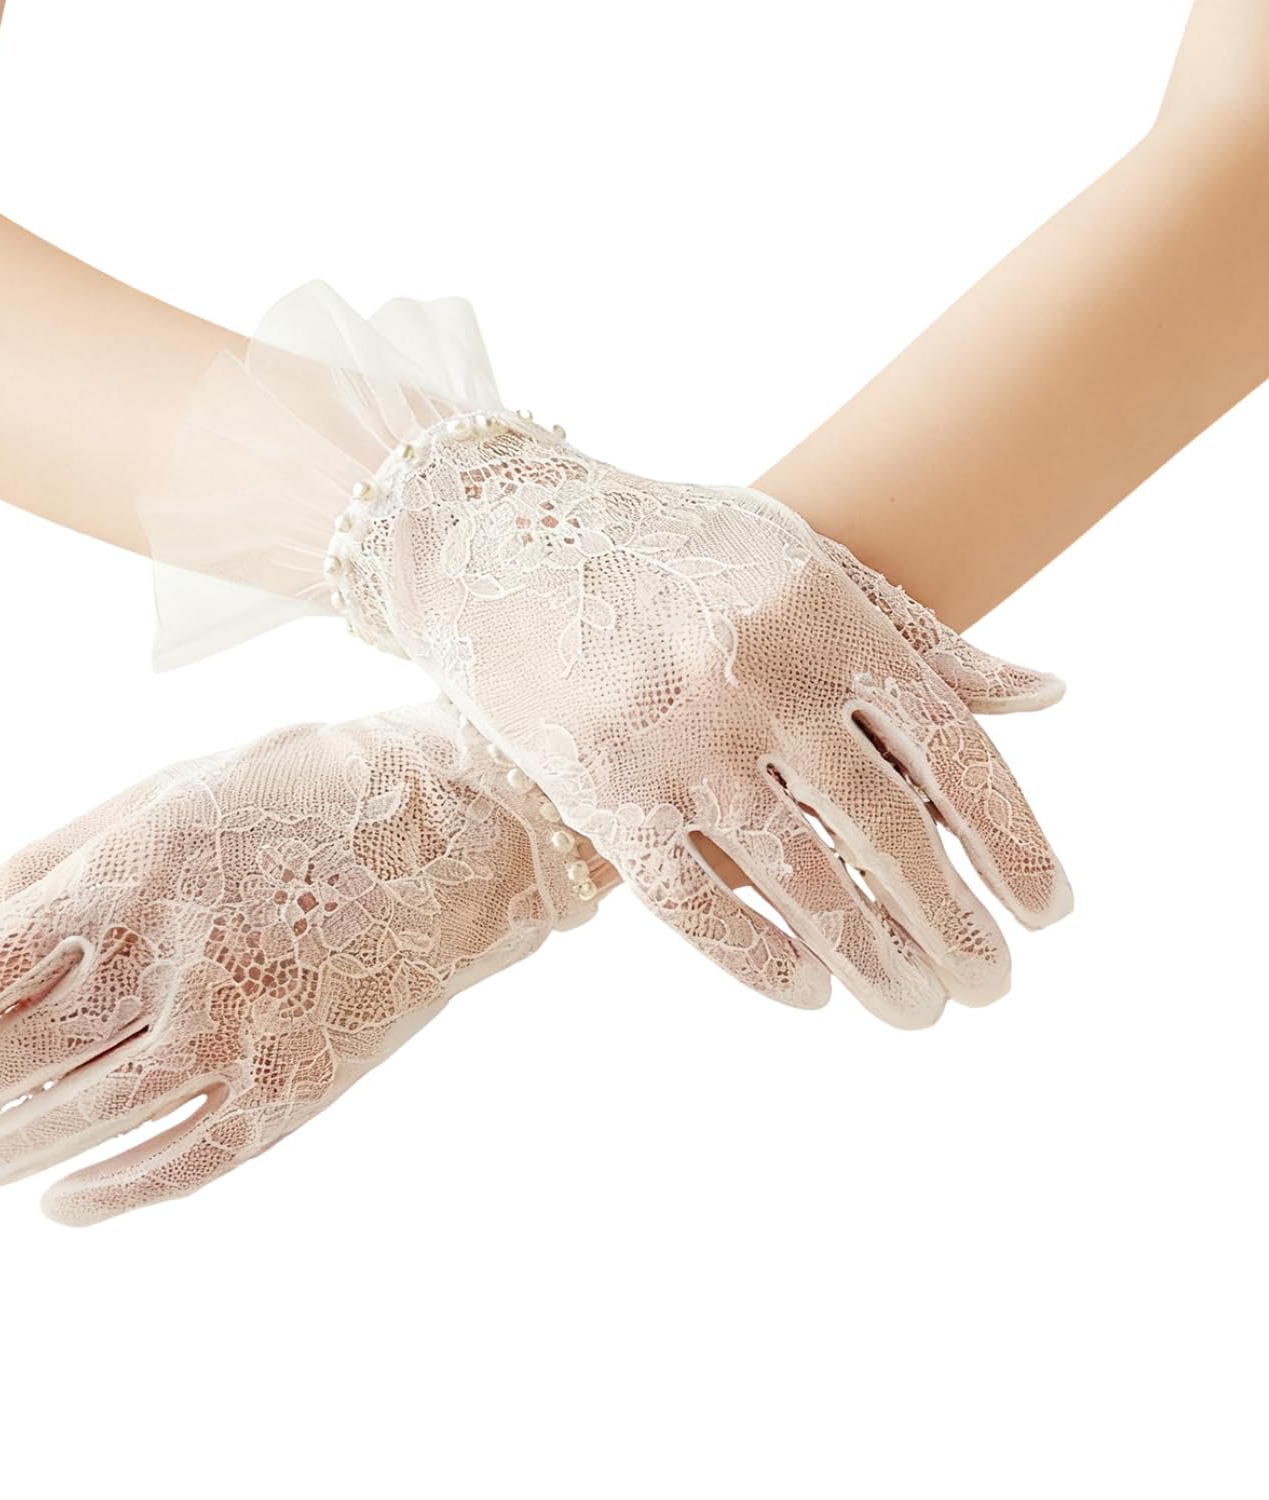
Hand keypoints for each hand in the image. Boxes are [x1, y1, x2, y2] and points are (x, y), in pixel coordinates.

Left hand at [0, 703, 593, 1223]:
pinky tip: (55, 1202)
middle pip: (0, 1070)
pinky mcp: (292, 1095)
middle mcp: (174, 968)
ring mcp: (238, 1041)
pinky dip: (103, 1196)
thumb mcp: (164, 791)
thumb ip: (43, 868)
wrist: (460, 835)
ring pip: (74, 1129)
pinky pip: (175, 1168)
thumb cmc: (302, 792)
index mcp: (132, 877)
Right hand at [334, 417, 1069, 1026]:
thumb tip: (1048, 694)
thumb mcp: (803, 561)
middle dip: (955, 925)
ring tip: (919, 1011)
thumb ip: (921, 635)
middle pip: (887, 829)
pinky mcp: (602, 786)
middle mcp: (759, 675)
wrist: (502, 540)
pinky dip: (754, 957)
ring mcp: (677, 736)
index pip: (951, 747)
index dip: (1013, 839)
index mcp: (824, 615)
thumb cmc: (671, 549)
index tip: (1049, 912)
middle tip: (992, 988)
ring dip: (874, 962)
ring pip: (800, 879)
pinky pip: (689, 898)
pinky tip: (807, 994)